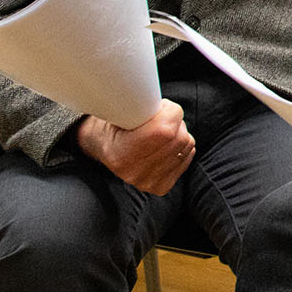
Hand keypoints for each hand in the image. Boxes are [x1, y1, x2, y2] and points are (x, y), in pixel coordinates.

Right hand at [76, 100, 192, 194]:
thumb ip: (143, 108)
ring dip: (179, 132)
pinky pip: (188, 156)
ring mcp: (149, 182)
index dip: (170, 112)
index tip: (164, 106)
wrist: (103, 147)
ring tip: (161, 130)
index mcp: (121, 153)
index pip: (164, 130)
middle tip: (162, 116)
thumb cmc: (113, 124)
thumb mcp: (119, 111)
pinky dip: (182, 145)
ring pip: (186, 145)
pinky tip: (165, 143)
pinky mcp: (161, 185)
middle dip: (175, 121)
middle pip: (179, 138)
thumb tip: (170, 109)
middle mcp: (135, 172)